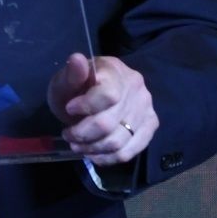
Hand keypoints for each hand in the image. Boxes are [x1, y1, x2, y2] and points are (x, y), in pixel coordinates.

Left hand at [48, 52, 156, 166]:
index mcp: (115, 71)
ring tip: (77, 145)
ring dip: (92, 148)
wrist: (90, 96)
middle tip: (68, 135)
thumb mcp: (66, 80)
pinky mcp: (150, 126)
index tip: (69, 109)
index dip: (86, 107)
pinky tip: (93, 154)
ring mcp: (146, 108)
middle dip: (83, 134)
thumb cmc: (76, 88)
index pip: (108, 95)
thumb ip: (71, 74)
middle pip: (109, 123)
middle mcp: (136, 88)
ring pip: (118, 141)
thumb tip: (76, 59)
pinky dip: (108, 158)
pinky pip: (130, 151)